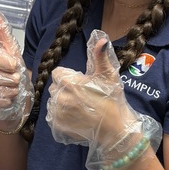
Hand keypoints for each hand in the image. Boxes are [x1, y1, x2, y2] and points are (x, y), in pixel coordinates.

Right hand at [0, 5, 32, 132]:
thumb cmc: (11, 75)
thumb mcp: (9, 49)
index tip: (14, 66)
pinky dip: (9, 100)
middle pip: (2, 76)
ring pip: (2, 89)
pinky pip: (0, 100)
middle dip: (14, 79)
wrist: (12, 99)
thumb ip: (0, 30)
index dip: (10, 64)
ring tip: (11, 88)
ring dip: (13, 90)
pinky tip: (7, 97)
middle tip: (13, 80)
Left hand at [47, 30, 161, 169]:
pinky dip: (61, 116)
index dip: (70, 77)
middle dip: (66, 90)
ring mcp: (57, 113)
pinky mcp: (57, 126)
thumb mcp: (108, 76)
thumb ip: (101, 56)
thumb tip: (101, 40)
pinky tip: (76, 117)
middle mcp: (60, 97)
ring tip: (80, 108)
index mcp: (69, 82)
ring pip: (54, 102)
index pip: (58, 73)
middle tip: (83, 97)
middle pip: (55, 87)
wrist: (115, 130)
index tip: (82, 84)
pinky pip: (53, 116)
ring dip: (63, 103)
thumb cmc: (113, 100)